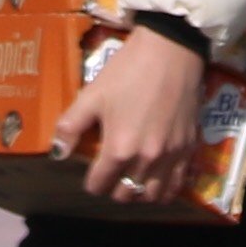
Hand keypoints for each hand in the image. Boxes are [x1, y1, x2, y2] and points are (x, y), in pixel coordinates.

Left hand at [61, 34, 218, 207]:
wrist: (172, 51)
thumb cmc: (128, 71)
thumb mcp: (92, 95)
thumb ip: (70, 127)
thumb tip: (56, 153)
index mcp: (118, 149)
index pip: (98, 185)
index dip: (90, 181)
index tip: (90, 171)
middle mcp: (145, 160)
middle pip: (125, 195)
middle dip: (113, 188)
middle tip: (111, 172)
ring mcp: (170, 156)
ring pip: (152, 195)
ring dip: (139, 192)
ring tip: (133, 178)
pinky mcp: (189, 148)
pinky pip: (177, 184)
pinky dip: (165, 188)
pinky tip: (158, 178)